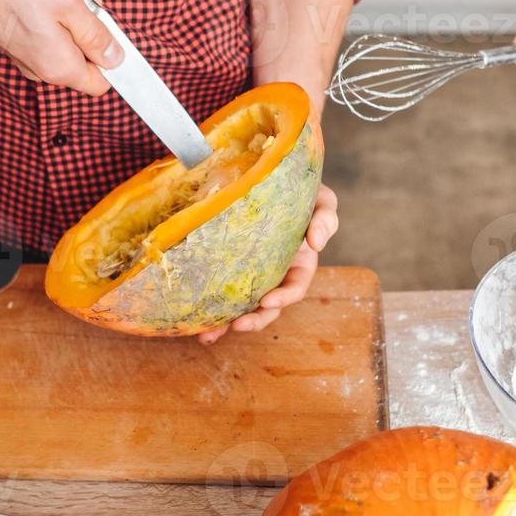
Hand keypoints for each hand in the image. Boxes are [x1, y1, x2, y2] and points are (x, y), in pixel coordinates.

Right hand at [0, 0, 122, 93]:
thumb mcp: (71, 5)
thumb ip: (98, 37)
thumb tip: (115, 59)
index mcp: (60, 67)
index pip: (100, 80)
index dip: (110, 51)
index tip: (108, 21)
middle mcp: (42, 64)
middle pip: (84, 40)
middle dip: (86, 1)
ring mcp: (27, 47)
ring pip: (64, 17)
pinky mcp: (14, 29)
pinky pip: (43, 9)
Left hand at [199, 184, 338, 344]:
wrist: (269, 180)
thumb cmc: (300, 193)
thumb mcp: (321, 201)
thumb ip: (325, 219)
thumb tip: (317, 243)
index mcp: (298, 266)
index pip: (295, 288)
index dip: (284, 298)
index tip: (268, 301)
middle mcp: (275, 277)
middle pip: (267, 308)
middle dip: (254, 320)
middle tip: (238, 325)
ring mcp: (250, 276)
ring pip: (240, 307)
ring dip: (225, 324)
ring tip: (207, 335)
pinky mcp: (226, 271)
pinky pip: (218, 291)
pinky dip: (206, 308)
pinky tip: (191, 320)